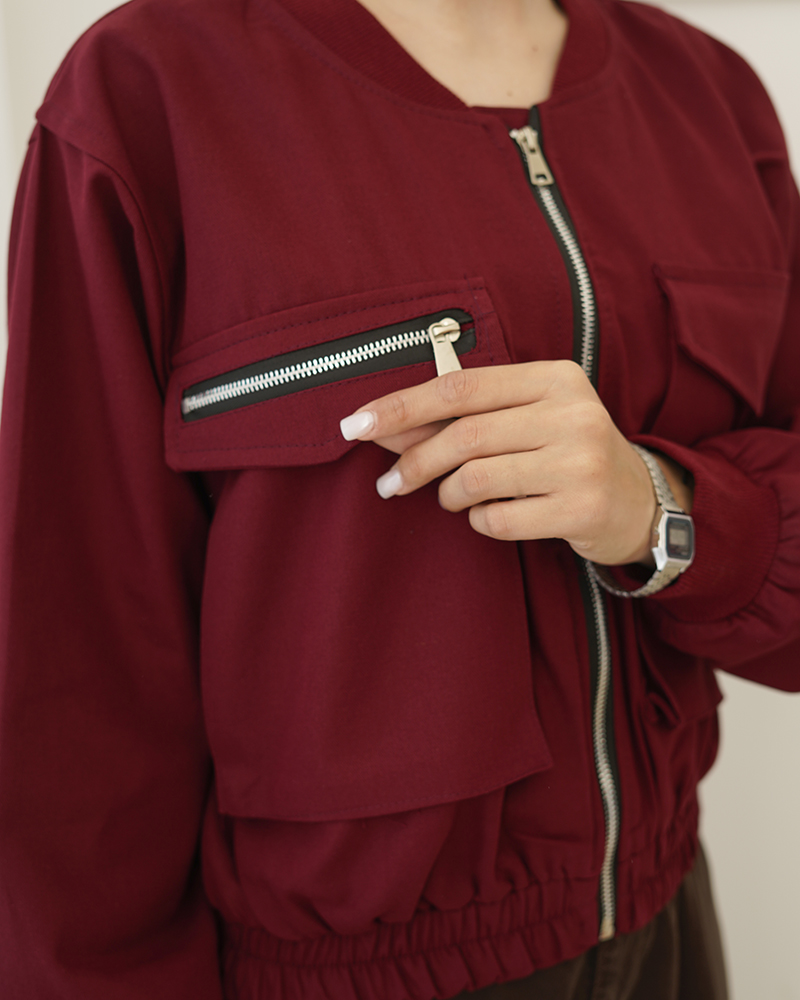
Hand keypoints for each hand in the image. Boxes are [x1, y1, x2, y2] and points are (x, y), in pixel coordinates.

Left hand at [340, 360, 660, 566]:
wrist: (638, 500)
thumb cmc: (566, 452)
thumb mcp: (524, 419)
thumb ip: (461, 418)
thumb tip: (383, 427)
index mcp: (554, 377)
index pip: (460, 385)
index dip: (401, 406)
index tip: (356, 424)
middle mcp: (572, 413)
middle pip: (463, 434)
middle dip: (414, 462)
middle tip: (390, 484)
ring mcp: (580, 462)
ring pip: (476, 478)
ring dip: (449, 494)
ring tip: (453, 498)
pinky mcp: (581, 509)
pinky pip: (499, 518)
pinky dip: (480, 520)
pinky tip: (492, 515)